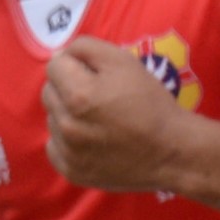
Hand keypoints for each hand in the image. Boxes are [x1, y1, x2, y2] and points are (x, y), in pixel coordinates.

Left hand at [40, 37, 192, 192]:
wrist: (170, 152)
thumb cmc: (150, 103)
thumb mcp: (124, 62)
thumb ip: (87, 48)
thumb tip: (60, 54)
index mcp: (79, 96)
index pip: (54, 66)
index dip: (74, 64)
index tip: (93, 72)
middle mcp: (67, 126)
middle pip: (49, 92)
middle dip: (68, 87)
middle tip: (97, 94)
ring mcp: (67, 152)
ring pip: (52, 119)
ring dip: (67, 113)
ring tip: (97, 117)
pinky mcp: (70, 171)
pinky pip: (54, 146)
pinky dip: (66, 139)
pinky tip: (91, 137)